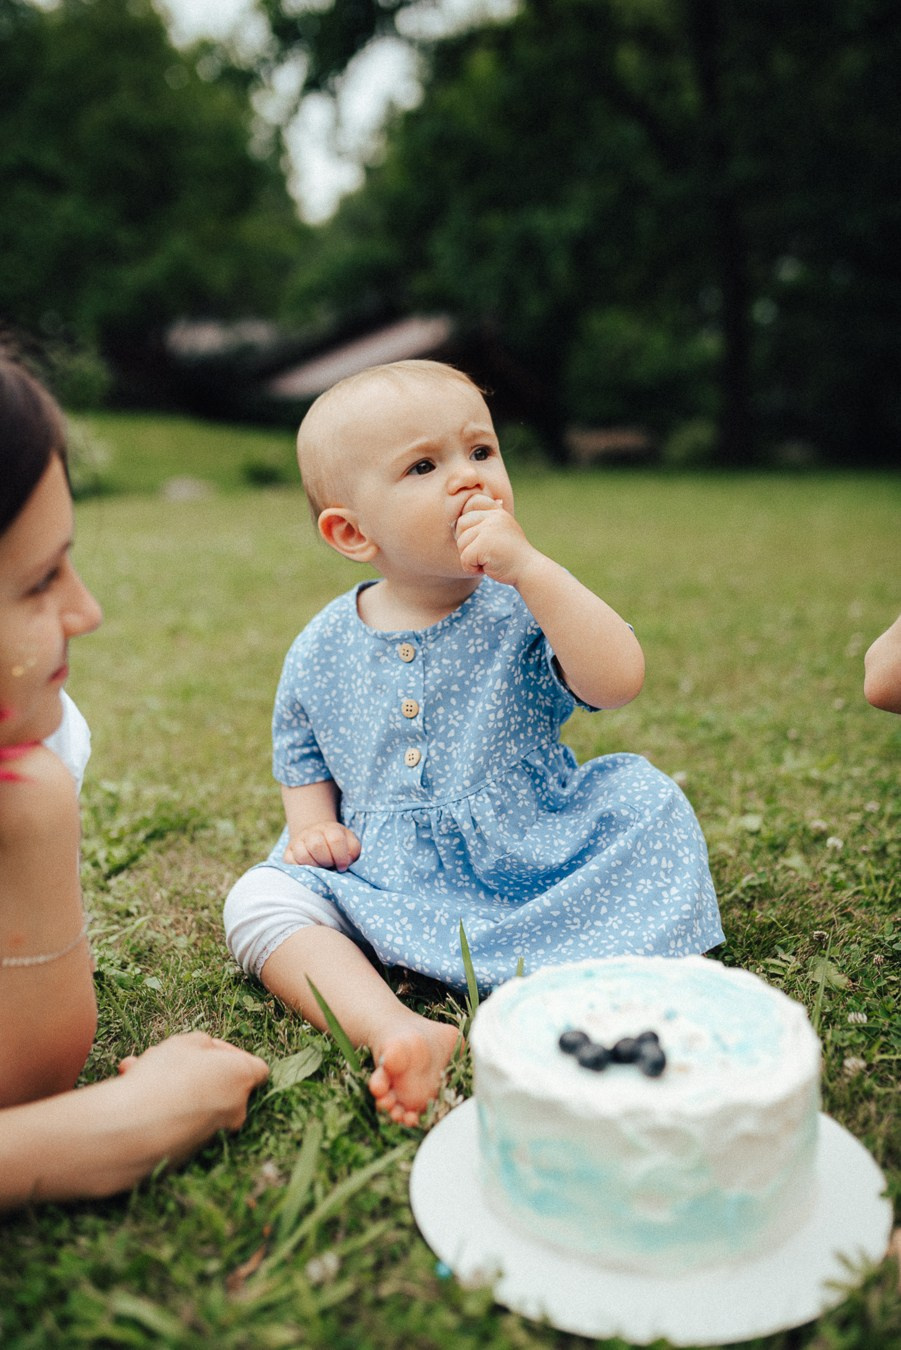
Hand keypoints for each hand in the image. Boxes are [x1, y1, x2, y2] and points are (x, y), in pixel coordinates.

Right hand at [116, 1032, 268, 1162]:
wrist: (132, 1131)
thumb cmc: (165, 1076)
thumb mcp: (185, 1043)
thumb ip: (203, 1045)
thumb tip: (207, 1055)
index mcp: (242, 1079)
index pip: (257, 1069)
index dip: (232, 1055)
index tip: (207, 1049)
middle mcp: (235, 1111)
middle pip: (219, 1084)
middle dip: (190, 1070)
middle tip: (160, 1057)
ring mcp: (213, 1136)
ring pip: (194, 1103)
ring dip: (169, 1087)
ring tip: (134, 1070)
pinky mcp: (189, 1155)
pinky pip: (179, 1124)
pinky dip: (162, 1110)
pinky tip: (132, 1096)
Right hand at [283, 822, 360, 869]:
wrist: (315, 838)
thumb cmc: (337, 846)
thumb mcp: (350, 843)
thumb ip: (353, 851)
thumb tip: (345, 862)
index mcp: (330, 829)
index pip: (335, 839)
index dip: (341, 857)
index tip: (343, 866)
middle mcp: (312, 832)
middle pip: (316, 845)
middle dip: (327, 860)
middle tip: (331, 866)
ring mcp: (298, 842)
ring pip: (302, 854)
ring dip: (314, 865)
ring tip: (320, 868)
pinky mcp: (288, 853)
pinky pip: (291, 862)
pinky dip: (301, 868)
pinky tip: (310, 868)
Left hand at [454, 493, 535, 585]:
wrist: (528, 570)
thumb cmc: (511, 555)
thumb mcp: (501, 531)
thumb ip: (486, 521)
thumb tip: (458, 518)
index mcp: (497, 511)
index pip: (472, 502)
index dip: (468, 519)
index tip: (479, 536)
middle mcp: (494, 516)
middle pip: (461, 524)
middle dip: (466, 542)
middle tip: (483, 553)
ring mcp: (489, 529)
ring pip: (461, 542)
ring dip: (469, 557)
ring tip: (487, 560)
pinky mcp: (484, 544)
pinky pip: (465, 557)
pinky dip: (471, 568)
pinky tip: (487, 568)